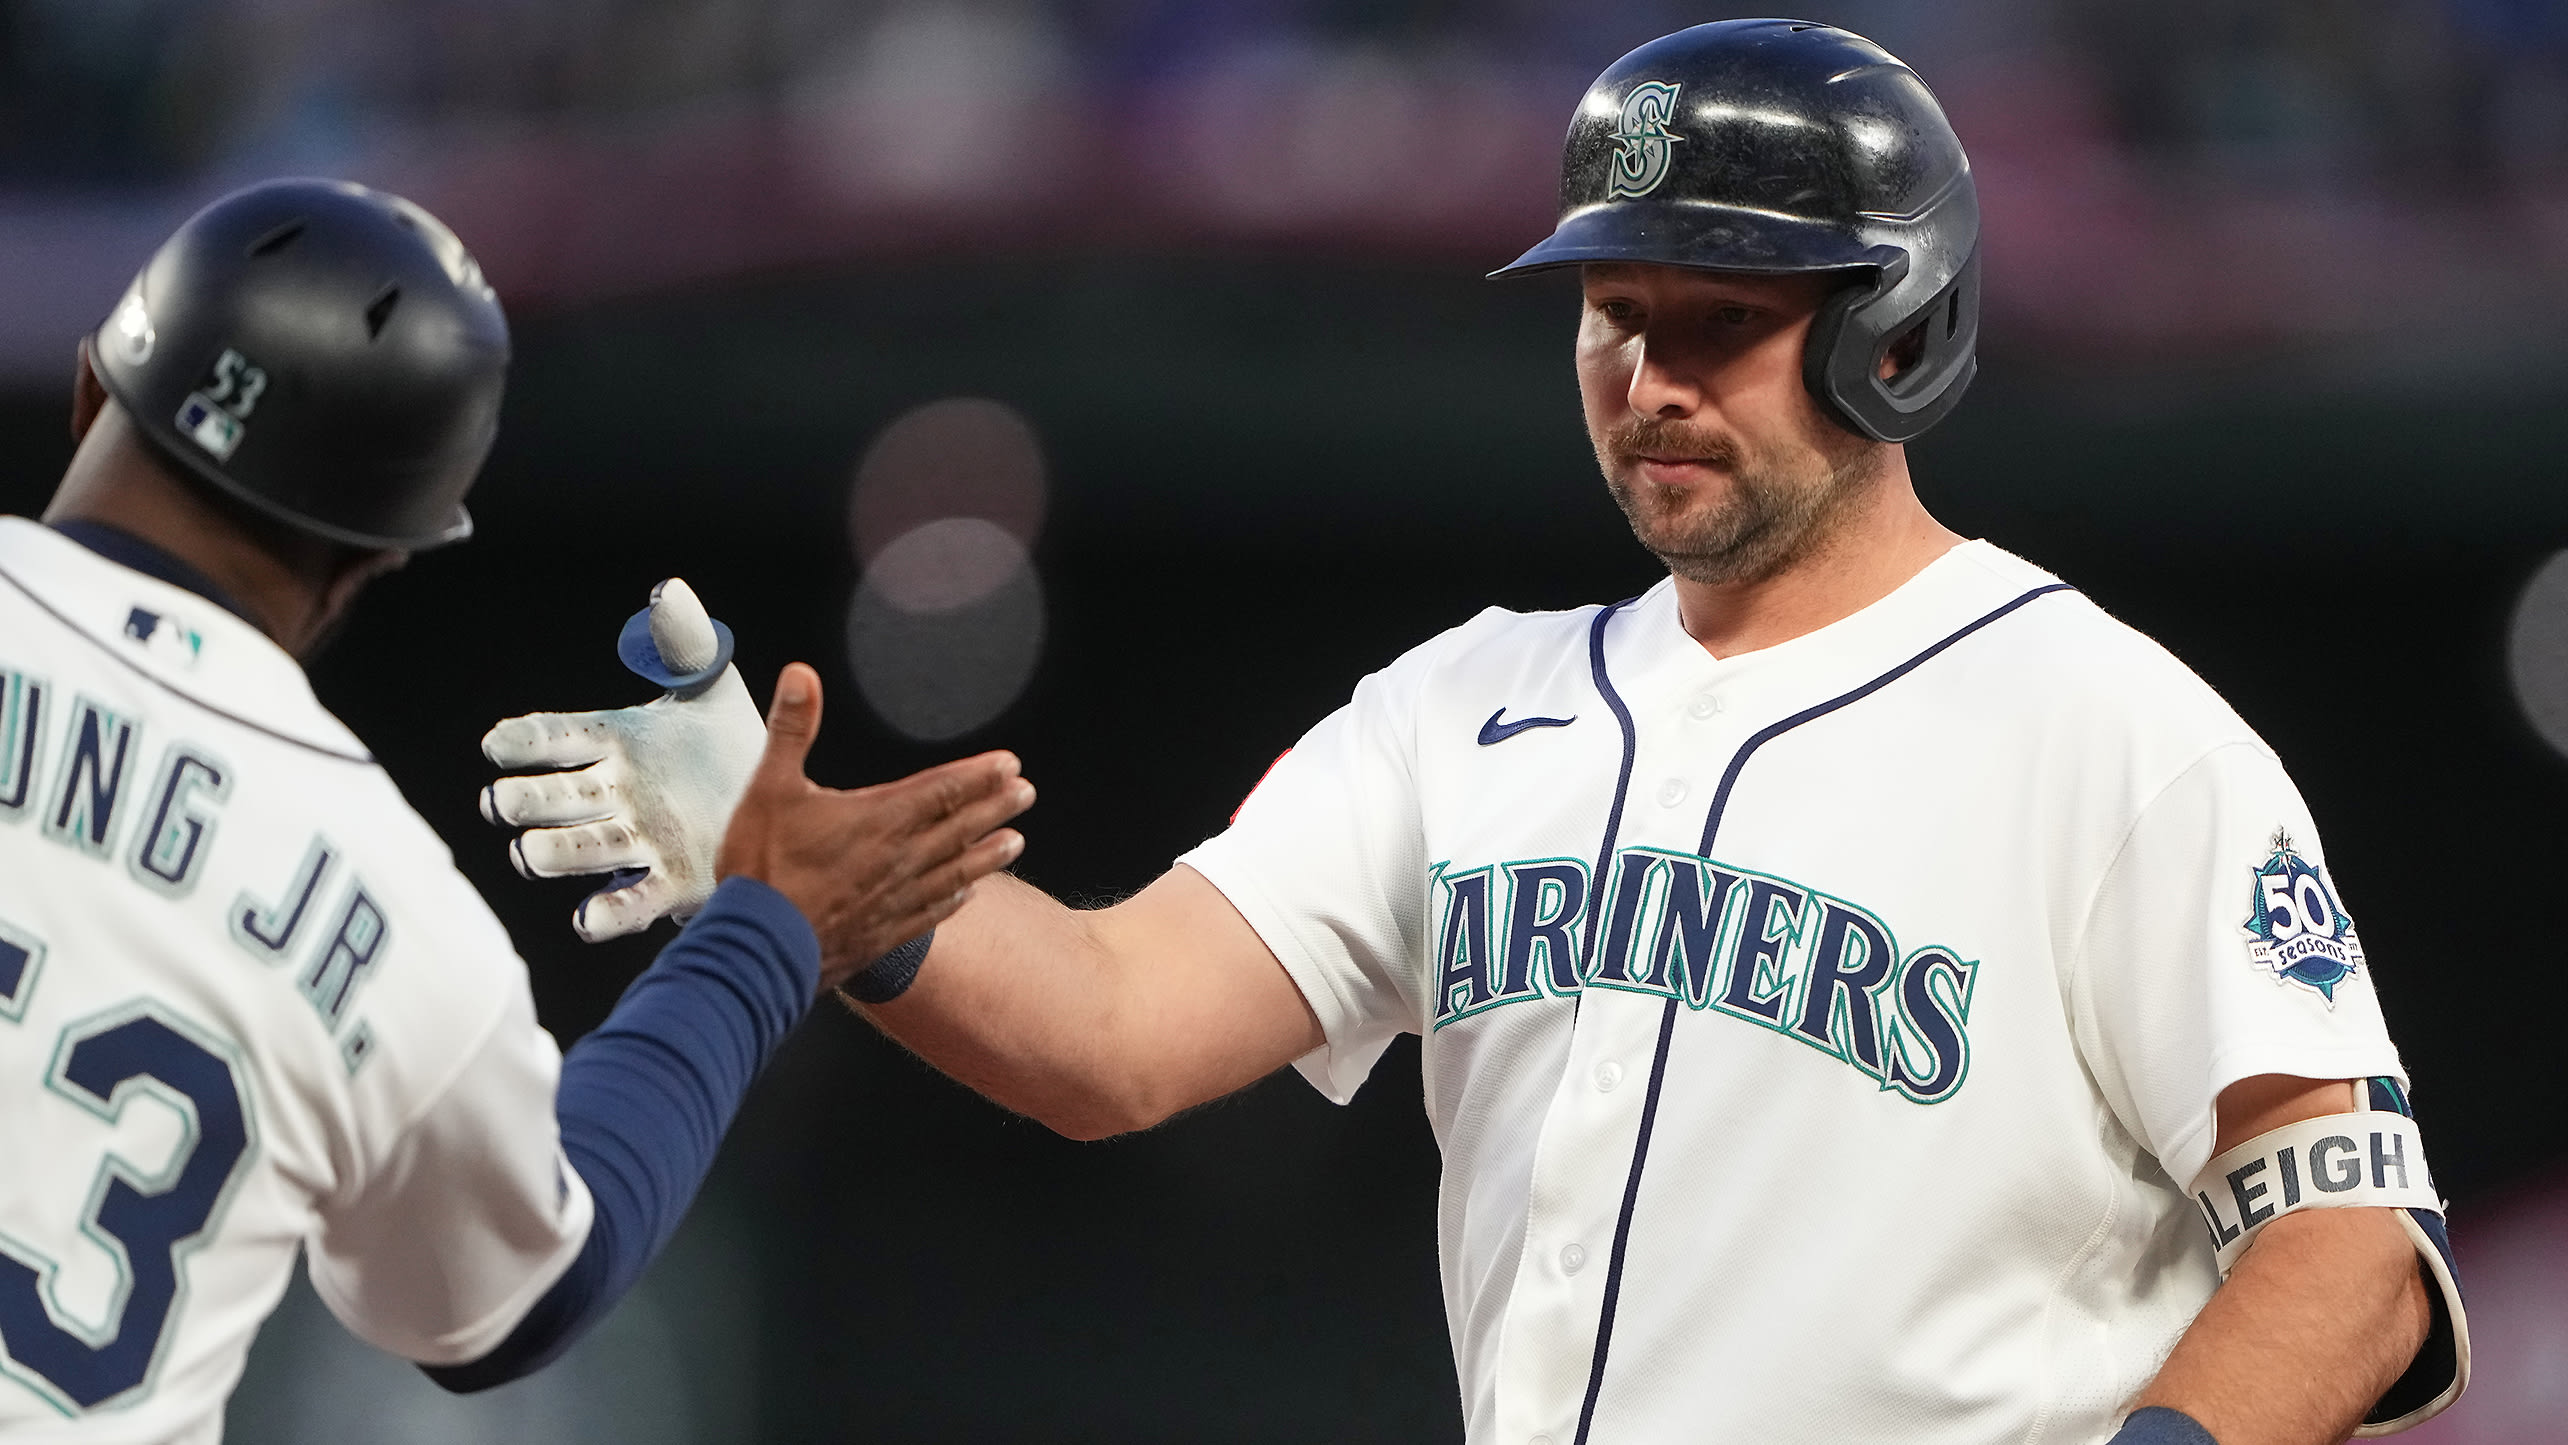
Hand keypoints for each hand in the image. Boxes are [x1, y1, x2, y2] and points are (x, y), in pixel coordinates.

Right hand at [481, 579, 764, 940]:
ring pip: (575, 852)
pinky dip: (605, 915)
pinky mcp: (670, 885)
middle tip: (504, 802)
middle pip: (550, 800)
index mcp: (615, 743)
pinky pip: (628, 903)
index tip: (497, 744)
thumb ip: (686, 645)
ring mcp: (636, 842)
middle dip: (520, 802)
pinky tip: (587, 918)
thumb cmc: (729, 742)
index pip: (555, 736)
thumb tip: (668, 593)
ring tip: (531, 853)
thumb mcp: (712, 688)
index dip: (524, 741)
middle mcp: (613, 796)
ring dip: (549, 854)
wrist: (781, 805)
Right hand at [719, 663, 1032, 988]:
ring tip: (1016, 841)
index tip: (1010, 764)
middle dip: (996, 806)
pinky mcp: (885, 934)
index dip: (979, 775)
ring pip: (957, 871)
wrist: (759, 949)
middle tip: (1026, 793)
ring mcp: (896, 900)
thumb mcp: (769, 787)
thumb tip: (801, 676)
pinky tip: (968, 895)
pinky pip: (933, 912)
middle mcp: (899, 859)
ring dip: (988, 854)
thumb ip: (791, 729)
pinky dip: (955, 899)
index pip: (943, 790)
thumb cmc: (763, 870)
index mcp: (879, 820)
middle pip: (960, 827)